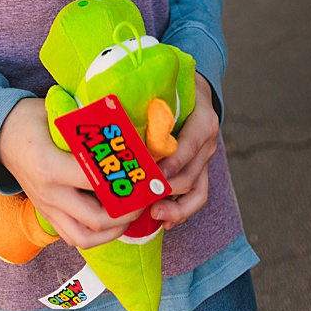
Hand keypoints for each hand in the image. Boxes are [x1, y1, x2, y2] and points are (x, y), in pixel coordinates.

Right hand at [0, 99, 144, 248]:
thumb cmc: (28, 120)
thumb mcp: (56, 113)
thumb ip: (87, 123)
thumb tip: (126, 126)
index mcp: (49, 166)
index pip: (95, 181)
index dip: (124, 179)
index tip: (144, 173)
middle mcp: (48, 193)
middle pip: (95, 219)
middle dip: (126, 213)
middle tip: (142, 198)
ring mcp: (45, 207)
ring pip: (84, 238)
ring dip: (112, 232)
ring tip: (128, 215)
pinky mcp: (45, 214)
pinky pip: (73, 236)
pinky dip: (95, 234)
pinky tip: (109, 220)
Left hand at [148, 74, 218, 229]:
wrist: (195, 91)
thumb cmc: (171, 89)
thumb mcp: (163, 90)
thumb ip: (144, 101)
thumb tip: (104, 109)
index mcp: (201, 121)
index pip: (189, 145)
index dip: (172, 161)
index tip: (151, 172)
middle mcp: (207, 143)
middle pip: (190, 173)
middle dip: (167, 189)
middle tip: (142, 198)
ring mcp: (205, 160)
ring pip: (197, 191)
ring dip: (176, 207)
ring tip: (155, 215)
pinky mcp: (200, 171)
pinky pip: (197, 196)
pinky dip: (182, 211)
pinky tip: (165, 222)